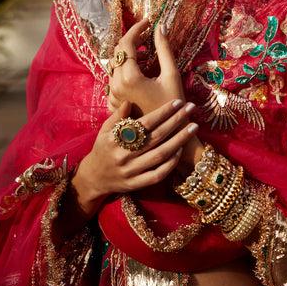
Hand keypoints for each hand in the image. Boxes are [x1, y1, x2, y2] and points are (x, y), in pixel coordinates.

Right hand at [72, 98, 197, 216]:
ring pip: (160, 155)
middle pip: (156, 137)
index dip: (162, 112)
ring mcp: (131, 171)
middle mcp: (124, 155)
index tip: (177, 102)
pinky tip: (180, 151)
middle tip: (191, 109)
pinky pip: (157, 174)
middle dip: (176, 121)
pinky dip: (170, 164)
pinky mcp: (136, 184)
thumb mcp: (104, 130)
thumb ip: (117, 117)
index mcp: (115, 139)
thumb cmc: (102, 148)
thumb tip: (129, 101)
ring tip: (194, 128)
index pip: (144, 123)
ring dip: (179, 140)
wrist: (93, 177)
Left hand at [106, 19, 183, 115]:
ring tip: (146, 54)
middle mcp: (116, 86)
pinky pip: (114, 79)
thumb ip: (164, 49)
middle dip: (132, 40)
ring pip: (115, 65)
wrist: (167, 136)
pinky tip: (139, 71)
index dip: (137, 28)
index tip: (148, 22)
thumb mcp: (172, 75)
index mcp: (130, 77)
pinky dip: (125, 70)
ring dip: (128, 56)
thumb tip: (160, 27)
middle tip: (148, 36)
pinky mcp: (113, 103)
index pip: (126, 43)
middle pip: (118, 52)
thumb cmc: (174, 106)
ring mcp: (113, 96)